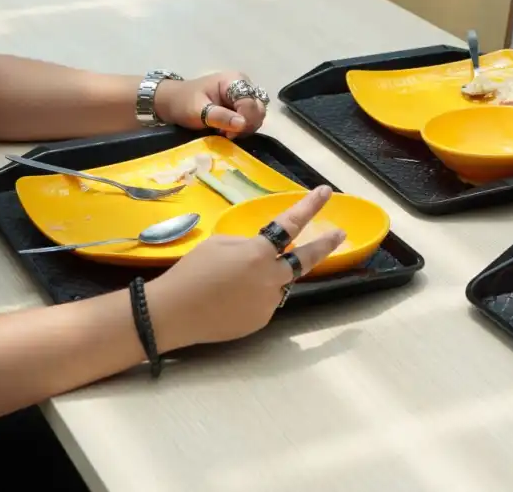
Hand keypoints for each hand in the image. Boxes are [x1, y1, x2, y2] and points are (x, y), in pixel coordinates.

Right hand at [148, 185, 347, 348]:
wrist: (173, 314)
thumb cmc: (191, 272)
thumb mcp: (218, 245)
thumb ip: (247, 245)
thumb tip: (260, 251)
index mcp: (259, 253)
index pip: (291, 224)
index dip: (310, 206)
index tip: (325, 192)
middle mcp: (271, 279)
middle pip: (306, 260)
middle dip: (325, 245)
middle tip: (339, 234)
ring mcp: (268, 303)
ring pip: (279, 284)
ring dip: (269, 277)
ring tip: (237, 280)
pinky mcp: (260, 321)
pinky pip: (264, 302)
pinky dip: (253, 296)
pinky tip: (229, 299)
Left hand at [153, 72, 267, 135]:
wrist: (171, 102)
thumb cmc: (183, 103)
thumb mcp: (197, 110)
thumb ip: (220, 116)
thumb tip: (242, 124)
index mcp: (234, 80)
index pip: (251, 103)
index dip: (244, 120)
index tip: (228, 133)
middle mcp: (244, 86)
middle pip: (258, 108)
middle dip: (247, 124)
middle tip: (229, 134)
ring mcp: (243, 96)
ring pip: (257, 115)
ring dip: (245, 128)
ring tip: (226, 132)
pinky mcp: (241, 105)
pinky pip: (251, 119)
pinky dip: (243, 128)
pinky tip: (228, 131)